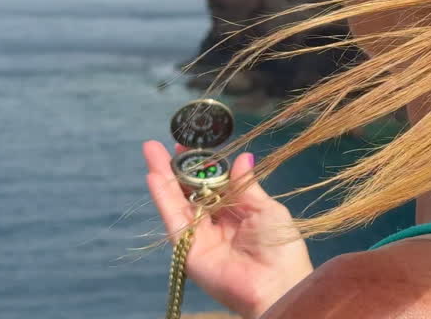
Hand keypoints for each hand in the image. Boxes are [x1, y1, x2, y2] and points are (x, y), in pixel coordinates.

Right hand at [143, 141, 313, 318]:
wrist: (276, 285)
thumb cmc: (280, 247)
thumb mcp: (267, 209)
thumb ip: (247, 186)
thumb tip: (241, 157)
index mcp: (237, 212)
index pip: (212, 183)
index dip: (202, 165)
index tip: (190, 145)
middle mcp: (215, 223)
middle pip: (190, 190)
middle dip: (175, 167)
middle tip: (159, 144)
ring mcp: (199, 236)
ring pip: (177, 201)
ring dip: (163, 176)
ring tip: (150, 150)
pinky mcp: (188, 249)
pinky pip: (173, 220)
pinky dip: (163, 198)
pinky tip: (154, 177)